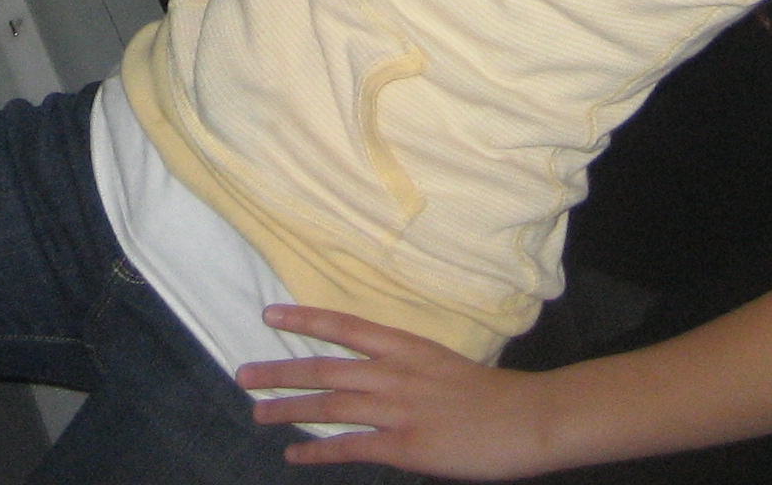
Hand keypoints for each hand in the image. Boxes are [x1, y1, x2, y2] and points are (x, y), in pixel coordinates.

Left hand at [239, 307, 558, 475]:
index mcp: (405, 346)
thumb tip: (373, 379)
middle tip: (243, 375)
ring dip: (288, 410)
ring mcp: (397, 409)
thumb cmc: (490, 394)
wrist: (528, 418)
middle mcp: (394, 372)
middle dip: (280, 371)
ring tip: (257, 413)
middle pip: (324, 368)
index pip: (344, 326)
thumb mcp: (440, 365)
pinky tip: (294, 455)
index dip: (304, 319)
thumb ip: (403, 369)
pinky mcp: (405, 446)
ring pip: (329, 406)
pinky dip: (318, 452)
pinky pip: (351, 447)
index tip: (268, 315)